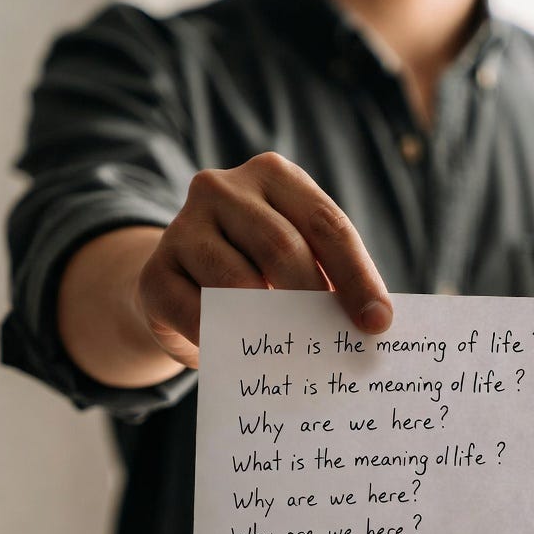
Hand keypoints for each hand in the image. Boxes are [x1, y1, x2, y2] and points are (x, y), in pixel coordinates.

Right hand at [136, 151, 392, 367]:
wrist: (178, 287)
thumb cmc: (255, 272)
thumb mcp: (293, 260)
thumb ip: (325, 277)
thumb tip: (369, 326)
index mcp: (273, 175)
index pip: (326, 224)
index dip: (357, 276)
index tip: (378, 324)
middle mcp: (223, 188)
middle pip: (284, 248)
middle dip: (315, 303)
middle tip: (335, 346)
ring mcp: (183, 226)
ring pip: (237, 282)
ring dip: (270, 325)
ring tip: (293, 355)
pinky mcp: (155, 272)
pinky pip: (197, 313)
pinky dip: (225, 341)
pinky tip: (242, 357)